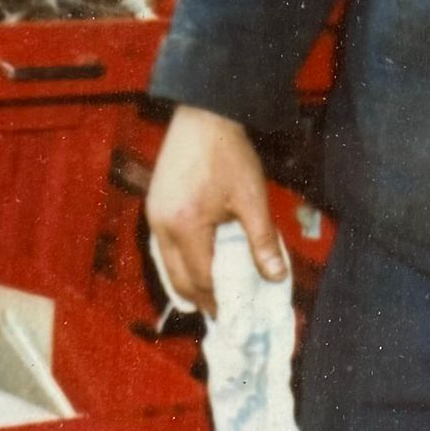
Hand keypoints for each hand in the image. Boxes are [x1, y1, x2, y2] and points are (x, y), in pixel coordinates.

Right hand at [145, 105, 283, 319]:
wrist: (203, 114)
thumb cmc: (229, 153)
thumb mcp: (252, 199)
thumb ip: (262, 241)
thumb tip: (276, 277)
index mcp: (185, 226)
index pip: (202, 278)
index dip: (219, 300)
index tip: (235, 317)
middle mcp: (162, 225)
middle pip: (179, 278)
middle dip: (200, 299)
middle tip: (221, 315)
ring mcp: (153, 214)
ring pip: (166, 264)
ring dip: (187, 283)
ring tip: (208, 298)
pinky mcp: (154, 205)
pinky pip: (163, 247)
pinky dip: (178, 263)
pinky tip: (193, 266)